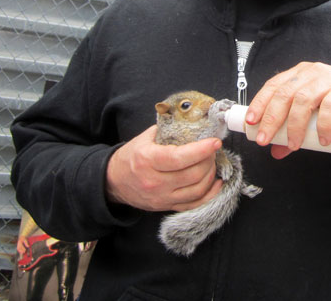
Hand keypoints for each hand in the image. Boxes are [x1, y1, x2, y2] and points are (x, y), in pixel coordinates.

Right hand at [105, 125, 222, 211]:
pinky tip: (216, 182)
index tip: (215, 142)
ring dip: (211, 174)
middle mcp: (155, 182)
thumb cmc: (132, 156)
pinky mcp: (166, 207)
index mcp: (148, 160)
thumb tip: (193, 122)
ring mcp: (161, 197)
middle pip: (193, 174)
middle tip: (213, 150)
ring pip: (197, 190)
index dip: (201, 150)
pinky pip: (195, 204)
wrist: (114, 181)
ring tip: (212, 162)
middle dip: (209, 160)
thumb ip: (168, 130)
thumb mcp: (144, 138)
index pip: (180, 158)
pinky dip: (210, 194)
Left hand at [246, 62, 330, 158]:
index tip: (251, 122)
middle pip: (285, 94)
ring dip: (295, 125)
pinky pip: (330, 107)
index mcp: (296, 75)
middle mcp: (309, 74)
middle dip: (272, 118)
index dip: (259, 103)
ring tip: (294, 145)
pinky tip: (322, 140)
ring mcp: (326, 80)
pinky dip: (323, 125)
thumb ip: (292, 129)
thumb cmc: (330, 100)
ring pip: (304, 100)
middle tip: (265, 140)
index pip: (273, 85)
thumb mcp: (309, 111)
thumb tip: (275, 151)